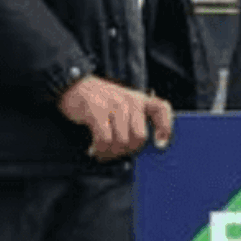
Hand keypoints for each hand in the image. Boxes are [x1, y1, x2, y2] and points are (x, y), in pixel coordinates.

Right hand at [58, 76, 173, 159]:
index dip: (165, 128)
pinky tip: (93, 148)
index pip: (161, 109)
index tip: (160, 144)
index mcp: (139, 99)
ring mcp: (114, 104)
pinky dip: (99, 149)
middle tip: (114, 152)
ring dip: (110, 152)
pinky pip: (105, 140)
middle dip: (126, 151)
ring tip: (101, 151)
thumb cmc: (100, 102)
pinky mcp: (97, 110)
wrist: (74, 87)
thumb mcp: (123, 105)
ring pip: (122, 142)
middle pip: (139, 137)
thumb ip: (135, 121)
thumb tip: (142, 147)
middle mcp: (130, 101)